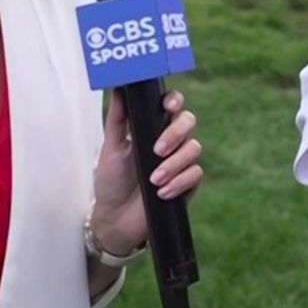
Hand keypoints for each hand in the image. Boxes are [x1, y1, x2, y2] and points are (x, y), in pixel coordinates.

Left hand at [89, 90, 202, 256]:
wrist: (116, 219)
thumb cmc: (112, 181)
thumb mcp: (111, 148)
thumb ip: (117, 119)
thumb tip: (120, 88)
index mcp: (153, 128)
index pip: (172, 106)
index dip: (175, 101)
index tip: (168, 107)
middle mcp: (171, 141)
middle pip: (189, 122)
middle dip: (175, 134)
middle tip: (157, 150)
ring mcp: (181, 162)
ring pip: (194, 148)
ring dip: (174, 164)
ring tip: (154, 179)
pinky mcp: (188, 184)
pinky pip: (196, 174)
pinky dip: (180, 182)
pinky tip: (163, 192)